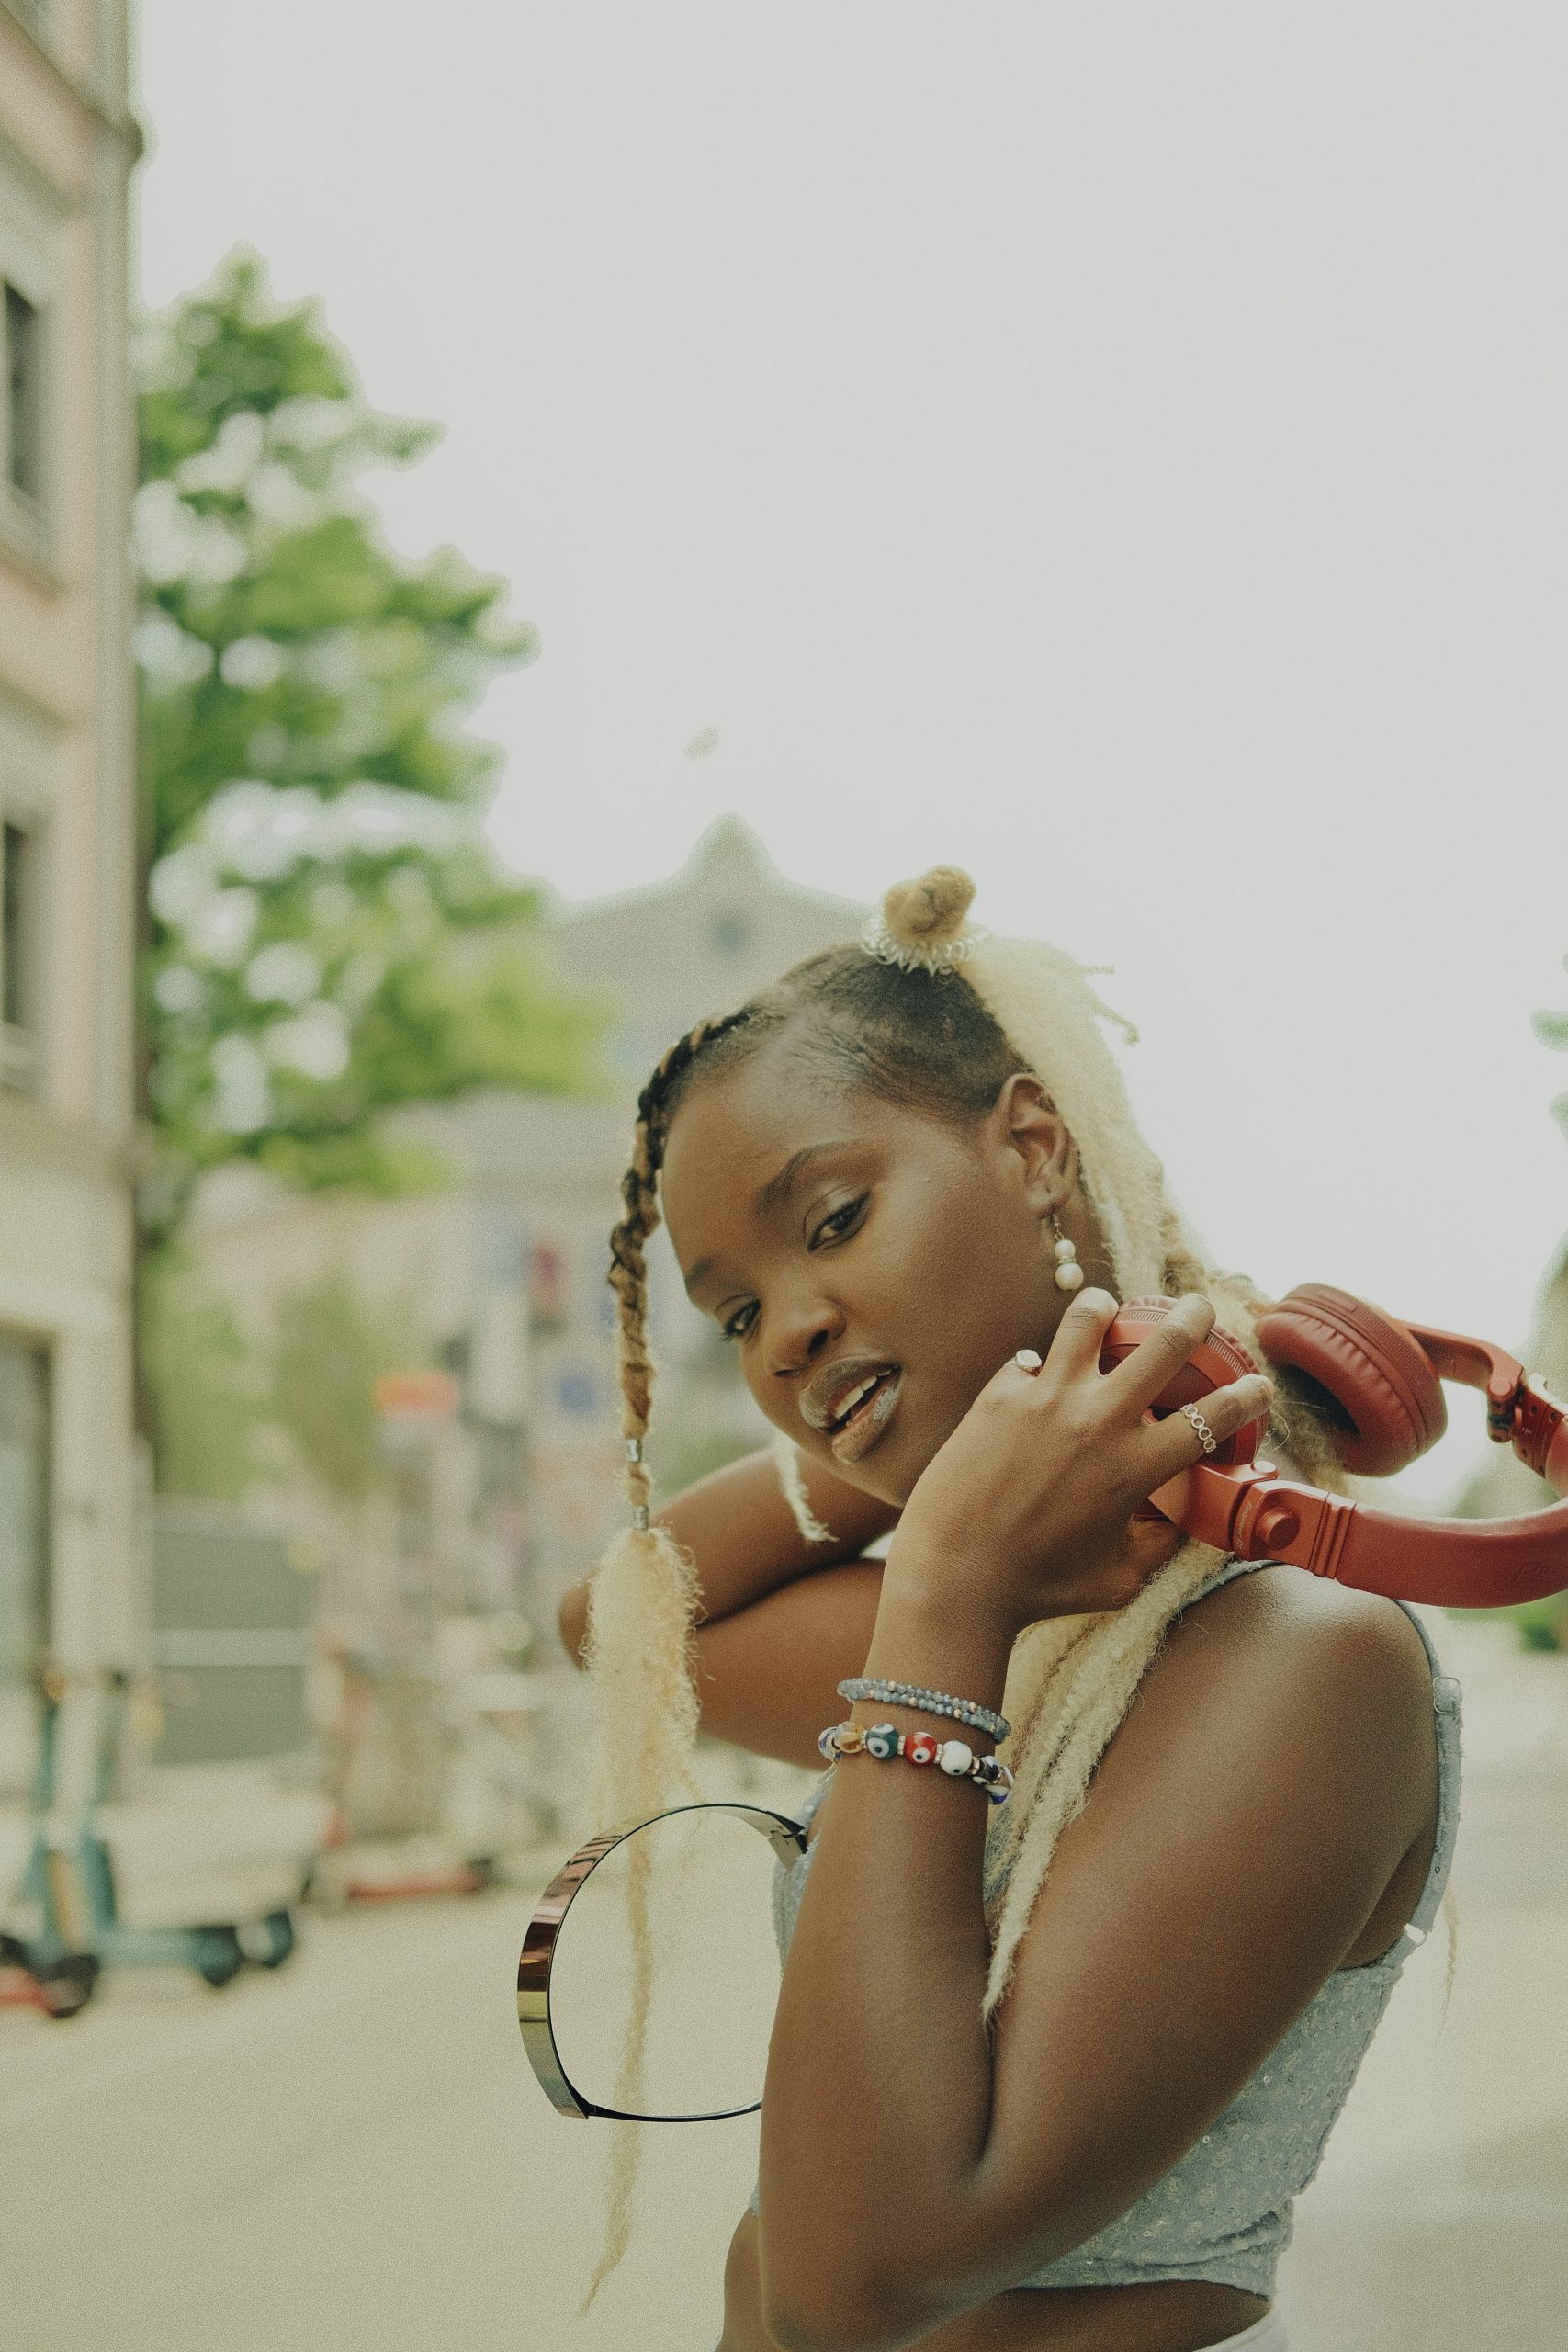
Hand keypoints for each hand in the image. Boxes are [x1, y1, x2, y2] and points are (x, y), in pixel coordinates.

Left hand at [882, 1290, 1272, 1634]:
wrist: (955, 1576)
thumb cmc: (1039, 1587)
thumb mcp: (1118, 1578)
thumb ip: (1155, 1547)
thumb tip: (1175, 1526)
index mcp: (1137, 1466)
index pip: (1212, 1418)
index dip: (1247, 1396)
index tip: (1258, 1385)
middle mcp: (1098, 1420)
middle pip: (1163, 1344)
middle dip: (1194, 1317)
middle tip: (1200, 1307)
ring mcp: (1046, 1399)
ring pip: (1087, 1321)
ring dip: (1105, 1309)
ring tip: (1107, 1307)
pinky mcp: (999, 1394)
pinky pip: (1028, 1360)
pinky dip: (1038, 1366)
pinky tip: (1036, 1378)